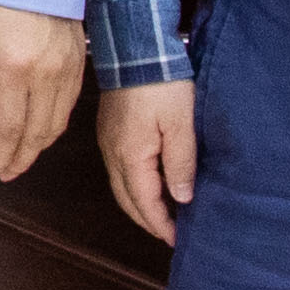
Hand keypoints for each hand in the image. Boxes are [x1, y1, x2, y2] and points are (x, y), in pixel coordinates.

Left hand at [0, 0, 86, 184]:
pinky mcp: (79, 61)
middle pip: (36, 134)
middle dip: (19, 159)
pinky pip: (68, 106)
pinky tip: (41, 131)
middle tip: (4, 172)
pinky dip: (54, 126)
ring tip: (19, 158)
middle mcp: (45, 74)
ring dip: (38, 147)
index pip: (9, 128)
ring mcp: (67, 68)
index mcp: (12, 67)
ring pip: (56, 124)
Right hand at [98, 80, 196, 246]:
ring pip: (120, 185)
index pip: (144, 203)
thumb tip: (182, 197)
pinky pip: (118, 169)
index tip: (177, 239)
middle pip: (126, 200)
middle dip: (147, 220)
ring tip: (161, 214)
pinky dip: (133, 185)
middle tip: (168, 233)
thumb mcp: (181, 124)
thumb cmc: (162, 84)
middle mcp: (113, 154)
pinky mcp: (109, 129)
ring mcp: (108, 141)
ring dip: (139, 204)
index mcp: (131, 156)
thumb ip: (181, 164)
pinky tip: (148, 183)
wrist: (136, 49)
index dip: (161, 224)